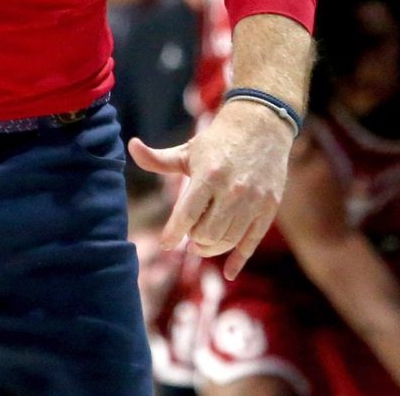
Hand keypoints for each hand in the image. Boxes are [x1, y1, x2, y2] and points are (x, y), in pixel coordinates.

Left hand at [128, 99, 291, 278]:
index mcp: (208, 175)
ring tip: (202, 243)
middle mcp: (232, 191)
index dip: (174, 233)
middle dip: (193, 240)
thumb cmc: (217, 141)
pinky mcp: (269, 208)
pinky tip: (229, 272)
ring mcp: (253, 201)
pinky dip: (239, 260)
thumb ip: (158, 159)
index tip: (165, 244)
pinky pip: (252, 243)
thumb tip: (131, 146)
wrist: (261, 127)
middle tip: (189, 237)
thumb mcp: (187, 150)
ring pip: (228, 240)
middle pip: (207, 233)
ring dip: (211, 248)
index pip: (188, 214)